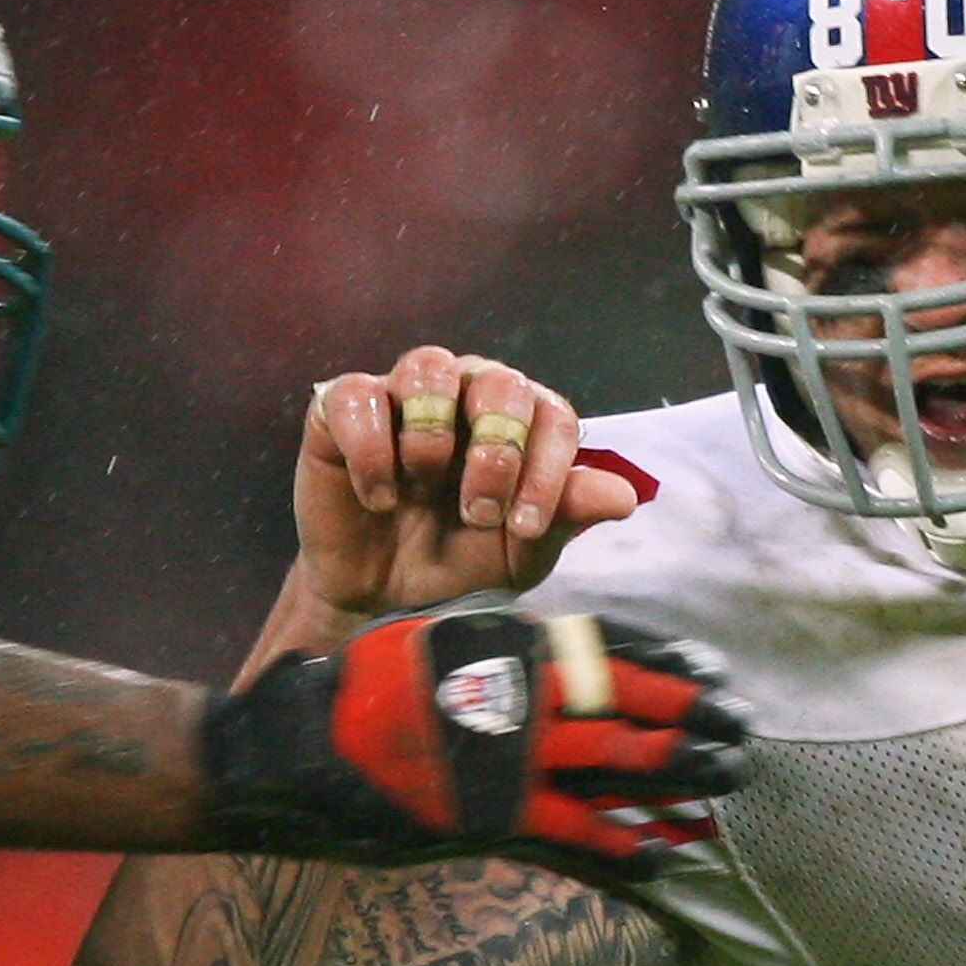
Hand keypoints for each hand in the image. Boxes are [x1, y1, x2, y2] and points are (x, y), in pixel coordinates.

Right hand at [196, 604, 749, 869]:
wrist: (292, 752)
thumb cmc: (357, 691)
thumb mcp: (428, 641)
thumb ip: (491, 647)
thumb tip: (546, 651)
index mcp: (504, 642)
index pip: (607, 644)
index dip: (668, 661)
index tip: (711, 672)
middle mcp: (517, 692)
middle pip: (631, 702)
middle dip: (694, 720)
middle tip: (741, 734)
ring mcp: (507, 756)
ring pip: (618, 764)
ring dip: (680, 780)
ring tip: (726, 791)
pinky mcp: (491, 816)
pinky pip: (576, 832)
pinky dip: (624, 844)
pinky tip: (662, 854)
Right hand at [297, 346, 637, 622]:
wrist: (383, 599)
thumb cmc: (459, 563)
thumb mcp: (519, 552)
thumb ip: (566, 515)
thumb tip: (622, 495)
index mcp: (520, 422)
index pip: (552, 414)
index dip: (547, 467)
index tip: (527, 525)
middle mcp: (467, 394)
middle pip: (498, 381)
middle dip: (496, 451)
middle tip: (478, 512)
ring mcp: (404, 395)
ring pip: (428, 366)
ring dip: (431, 436)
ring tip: (420, 491)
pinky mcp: (343, 410)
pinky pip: (357, 395)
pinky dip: (371, 450)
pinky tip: (379, 498)